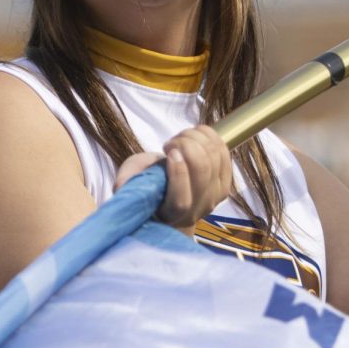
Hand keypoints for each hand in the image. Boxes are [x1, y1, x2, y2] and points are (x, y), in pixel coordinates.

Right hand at [114, 125, 231, 230]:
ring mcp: (215, 197)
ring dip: (196, 137)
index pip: (181, 199)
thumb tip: (122, 185)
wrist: (171, 193)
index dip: (178, 173)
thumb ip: (125, 181)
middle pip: (202, 171)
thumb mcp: (131, 181)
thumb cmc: (149, 184)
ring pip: (214, 157)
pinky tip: (196, 134)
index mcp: (170, 213)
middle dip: (186, 145)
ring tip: (181, 137)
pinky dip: (210, 136)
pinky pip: (224, 153)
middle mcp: (196, 209)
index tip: (169, 152)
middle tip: (170, 143)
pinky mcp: (226, 183)